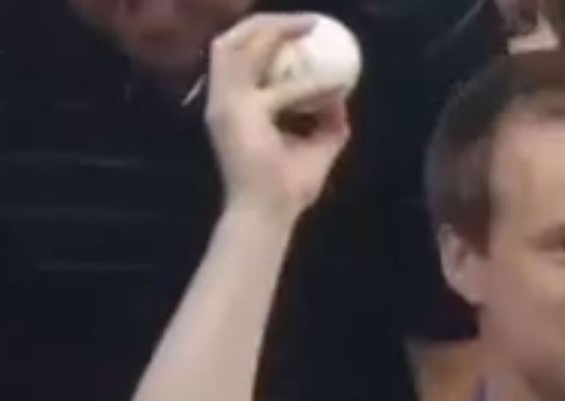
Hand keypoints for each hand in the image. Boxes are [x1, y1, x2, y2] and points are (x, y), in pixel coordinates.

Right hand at [205, 14, 351, 218]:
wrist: (268, 214)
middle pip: (230, 42)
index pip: (237, 58)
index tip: (298, 30)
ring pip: (236, 45)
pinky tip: (312, 60)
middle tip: (305, 21)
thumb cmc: (287, 190)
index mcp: (233, 106)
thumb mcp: (317, 148)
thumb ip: (328, 122)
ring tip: (307, 24)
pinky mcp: (234, 110)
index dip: (264, 37)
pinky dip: (293, 66)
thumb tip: (342, 96)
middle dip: (266, 23)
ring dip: (273, 29)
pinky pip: (269, 77)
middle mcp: (222, 100)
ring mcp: (224, 103)